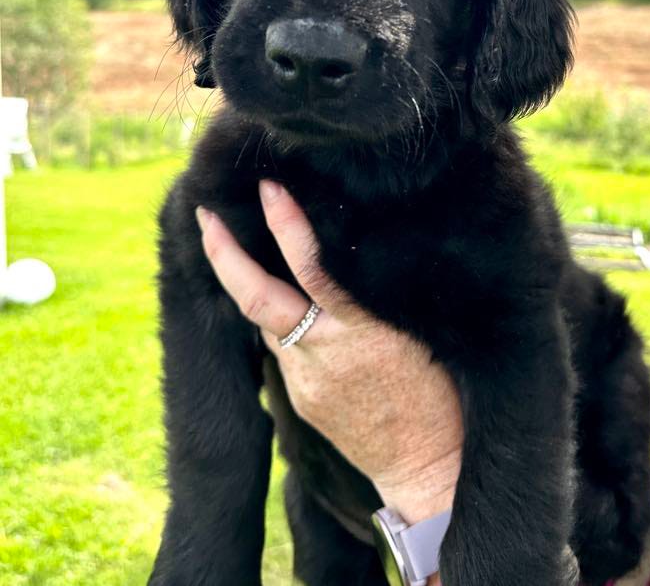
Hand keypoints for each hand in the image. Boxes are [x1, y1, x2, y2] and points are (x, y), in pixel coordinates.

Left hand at [196, 181, 462, 530]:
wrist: (426, 466)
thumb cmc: (439, 391)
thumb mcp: (416, 330)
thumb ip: (372, 297)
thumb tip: (341, 250)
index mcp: (362, 330)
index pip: (311, 267)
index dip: (286, 224)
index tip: (269, 188)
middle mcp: (324, 353)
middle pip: (256, 297)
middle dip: (223, 253)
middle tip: (204, 215)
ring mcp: (305, 381)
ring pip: (264, 322)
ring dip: (249, 286)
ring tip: (235, 247)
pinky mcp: (298, 401)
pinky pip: (280, 351)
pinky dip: (278, 323)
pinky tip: (282, 306)